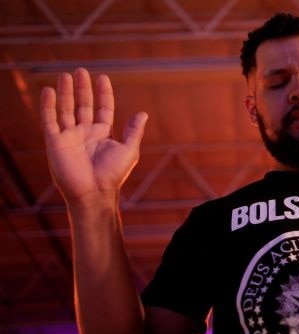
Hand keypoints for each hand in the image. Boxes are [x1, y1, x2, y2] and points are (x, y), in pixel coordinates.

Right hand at [40, 68, 147, 202]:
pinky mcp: (55, 142)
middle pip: (83, 105)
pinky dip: (48, 105)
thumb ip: (134, 132)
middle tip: (81, 71)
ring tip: (66, 75)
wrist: (94, 192)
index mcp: (103, 134)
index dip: (103, 94)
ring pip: (66, 109)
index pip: (103, 109)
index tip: (102, 77)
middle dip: (82, 89)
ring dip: (66, 93)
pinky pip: (49, 120)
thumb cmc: (113, 174)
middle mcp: (86, 133)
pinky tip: (50, 91)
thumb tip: (143, 114)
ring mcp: (70, 137)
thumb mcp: (129, 151)